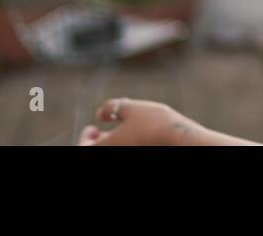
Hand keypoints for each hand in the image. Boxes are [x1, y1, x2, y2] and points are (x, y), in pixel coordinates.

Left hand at [78, 98, 198, 145]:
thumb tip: (99, 113)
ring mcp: (128, 155)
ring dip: (109, 143)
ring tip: (117, 130)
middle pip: (98, 151)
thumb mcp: (130, 108)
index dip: (84, 138)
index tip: (92, 128)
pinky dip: (123, 144)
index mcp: (105, 147)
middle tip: (98, 130)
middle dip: (96, 141)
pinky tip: (133, 135)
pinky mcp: (140, 154)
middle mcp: (114, 155)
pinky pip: (125, 150)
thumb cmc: (154, 122)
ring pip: (113, 150)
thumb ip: (111, 108)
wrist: (179, 137)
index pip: (83, 148)